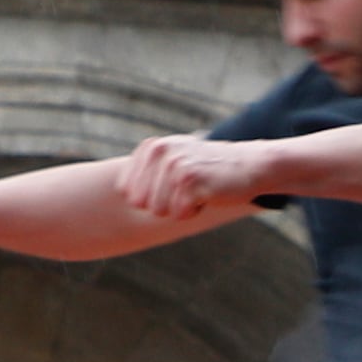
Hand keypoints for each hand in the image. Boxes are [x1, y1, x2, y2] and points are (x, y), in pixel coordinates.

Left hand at [118, 136, 274, 223]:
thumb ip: (143, 176)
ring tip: (199, 188)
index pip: (129, 193)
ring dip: (181, 207)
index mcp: (149, 147)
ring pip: (159, 211)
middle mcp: (159, 151)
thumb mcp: (171, 163)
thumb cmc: (207, 170)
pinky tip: (208, 193)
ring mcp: (174, 164)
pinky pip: (179, 214)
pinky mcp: (190, 180)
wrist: (249, 164)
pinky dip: (195, 211)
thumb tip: (112, 202)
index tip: (175, 183)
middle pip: (142, 204)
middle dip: (166, 204)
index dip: (154, 197)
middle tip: (188, 187)